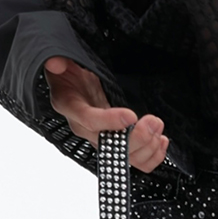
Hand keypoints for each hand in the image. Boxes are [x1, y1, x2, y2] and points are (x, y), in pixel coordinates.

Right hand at [43, 56, 168, 172]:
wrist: (72, 80)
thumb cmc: (69, 71)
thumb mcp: (62, 60)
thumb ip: (58, 60)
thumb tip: (56, 63)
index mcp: (70, 106)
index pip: (88, 120)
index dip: (109, 121)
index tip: (131, 115)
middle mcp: (84, 127)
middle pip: (109, 146)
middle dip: (136, 137)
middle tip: (153, 122)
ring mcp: (100, 136)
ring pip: (123, 157)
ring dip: (146, 146)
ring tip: (157, 126)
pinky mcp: (114, 140)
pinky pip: (133, 158)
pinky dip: (150, 155)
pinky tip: (160, 140)